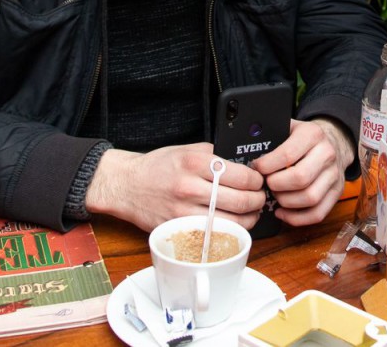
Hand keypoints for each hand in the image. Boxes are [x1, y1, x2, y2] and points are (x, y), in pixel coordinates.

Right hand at [84, 144, 264, 231]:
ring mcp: (183, 212)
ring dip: (248, 220)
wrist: (127, 185)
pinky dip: (227, 233)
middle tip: (259, 198)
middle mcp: (189, 188)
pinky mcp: (178, 230)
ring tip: (250, 213)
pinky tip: (232, 226)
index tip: (258, 181)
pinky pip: (212, 237)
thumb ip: (215, 156)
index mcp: (194, 163)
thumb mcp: (187, 149)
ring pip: (230, 223)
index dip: (256, 181)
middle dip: (257, 201)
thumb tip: (244, 165)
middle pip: (240, 201)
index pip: (241, 176)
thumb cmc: (158, 167)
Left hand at [252, 118, 353, 226]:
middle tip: (266, 183)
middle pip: (300, 178)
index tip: (257, 168)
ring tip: (275, 196)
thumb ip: (271, 137)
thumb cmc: (303, 138)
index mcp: (312, 134)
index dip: (267, 165)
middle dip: (276, 185)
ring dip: (286, 202)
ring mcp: (334, 175)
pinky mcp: (337, 192)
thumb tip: (247, 151)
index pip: (287, 155)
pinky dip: (297, 218)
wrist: (334, 141)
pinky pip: (318, 213)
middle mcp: (327, 154)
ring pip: (310, 198)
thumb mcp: (289, 128)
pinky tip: (282, 212)